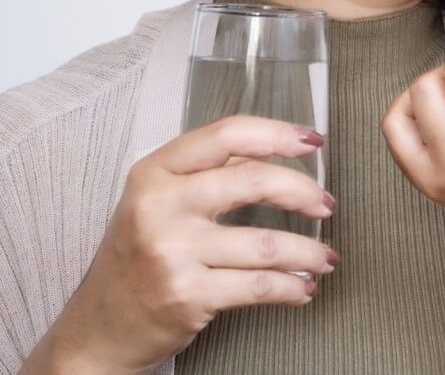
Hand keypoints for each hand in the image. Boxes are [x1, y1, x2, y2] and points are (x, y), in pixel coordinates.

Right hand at [22, 115, 338, 372]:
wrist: (98, 329)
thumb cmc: (137, 259)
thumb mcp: (156, 202)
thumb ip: (207, 174)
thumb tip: (277, 154)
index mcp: (153, 172)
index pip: (226, 134)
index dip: (278, 134)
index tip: (313, 141)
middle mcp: (159, 206)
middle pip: (254, 180)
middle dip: (304, 192)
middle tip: (326, 204)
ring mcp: (172, 251)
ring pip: (266, 243)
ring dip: (308, 252)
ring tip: (324, 258)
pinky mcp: (187, 295)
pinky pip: (260, 286)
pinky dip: (292, 287)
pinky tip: (304, 287)